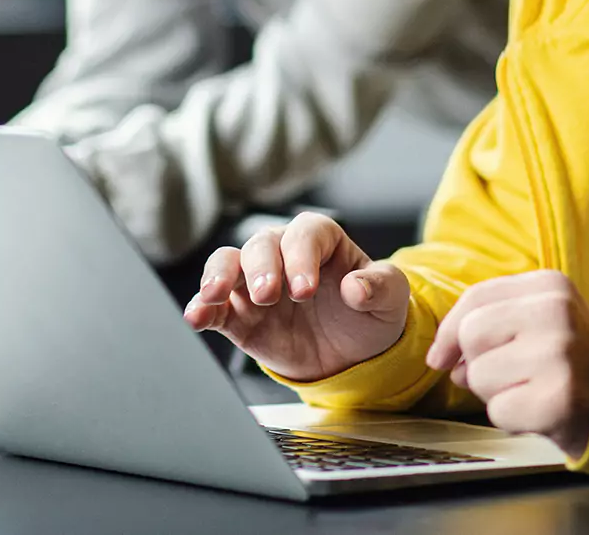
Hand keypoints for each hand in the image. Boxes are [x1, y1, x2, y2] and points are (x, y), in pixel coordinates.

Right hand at [183, 212, 408, 382]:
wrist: (354, 354)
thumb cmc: (371, 312)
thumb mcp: (391, 298)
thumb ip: (380, 286)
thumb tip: (356, 286)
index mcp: (323, 240)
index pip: (306, 234)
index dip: (302, 256)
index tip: (306, 289)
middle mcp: (285, 254)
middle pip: (262, 244)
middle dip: (261, 266)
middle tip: (268, 294)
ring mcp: (258, 283)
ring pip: (229, 263)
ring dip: (219, 275)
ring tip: (215, 295)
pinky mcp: (239, 316)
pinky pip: (215, 306)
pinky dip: (202, 308)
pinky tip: (197, 316)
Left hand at [425, 271, 588, 458]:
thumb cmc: (565, 357)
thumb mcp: (535, 318)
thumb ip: (487, 320)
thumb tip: (441, 355)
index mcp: (550, 285)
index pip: (476, 298)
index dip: (449, 331)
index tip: (442, 355)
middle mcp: (556, 313)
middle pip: (472, 334)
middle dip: (476, 362)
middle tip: (508, 371)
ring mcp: (559, 355)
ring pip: (479, 375)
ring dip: (494, 392)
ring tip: (527, 387)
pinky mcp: (558, 398)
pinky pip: (497, 411)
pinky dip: (509, 418)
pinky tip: (535, 408)